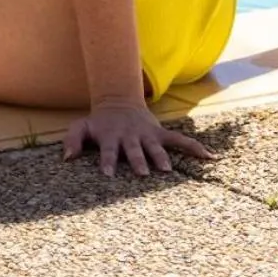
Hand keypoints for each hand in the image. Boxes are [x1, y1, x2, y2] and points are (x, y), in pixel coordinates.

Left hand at [63, 102, 215, 177]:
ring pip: (156, 147)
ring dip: (161, 157)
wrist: (119, 102)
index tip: (106, 174)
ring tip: (167, 170)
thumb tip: (67, 158)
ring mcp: (147, 136)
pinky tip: (211, 157)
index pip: (107, 151)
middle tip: (143, 174)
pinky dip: (195, 148)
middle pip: (134, 150)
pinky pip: (180, 141)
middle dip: (138, 160)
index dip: (106, 161)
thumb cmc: (99, 122)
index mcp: (111, 137)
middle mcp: (130, 137)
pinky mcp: (161, 134)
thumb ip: (73, 140)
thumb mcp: (82, 126)